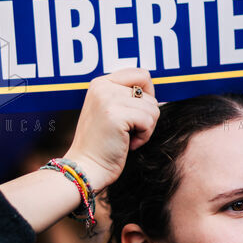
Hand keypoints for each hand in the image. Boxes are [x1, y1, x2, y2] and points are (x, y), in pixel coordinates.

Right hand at [66, 68, 159, 190]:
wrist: (85, 168)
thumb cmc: (101, 145)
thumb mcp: (110, 112)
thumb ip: (126, 97)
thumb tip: (156, 95)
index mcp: (101, 83)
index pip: (141, 74)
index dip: (147, 95)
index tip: (136, 114)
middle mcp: (103, 87)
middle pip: (149, 94)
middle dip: (146, 116)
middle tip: (128, 130)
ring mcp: (108, 99)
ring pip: (153, 108)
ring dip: (145, 128)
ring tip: (125, 137)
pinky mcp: (116, 115)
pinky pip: (149, 121)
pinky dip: (144, 136)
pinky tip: (127, 144)